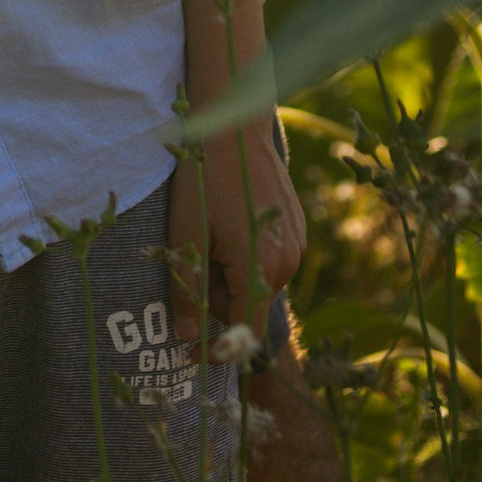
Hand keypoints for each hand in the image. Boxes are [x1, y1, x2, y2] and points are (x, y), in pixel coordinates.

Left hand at [166, 126, 304, 352]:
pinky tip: (229, 219)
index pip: (243, 330)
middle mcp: (287, 262)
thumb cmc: (205, 178)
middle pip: (246, 304)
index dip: (215, 349)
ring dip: (229, 272)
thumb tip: (187, 337)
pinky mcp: (296, 228)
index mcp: (261, 267)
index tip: (187, 356)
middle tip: (192, 255)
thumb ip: (186, 290)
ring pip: (256, 281)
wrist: (235, 126)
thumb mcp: (185, 234)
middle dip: (216, 295)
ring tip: (210, 230)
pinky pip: (267, 258)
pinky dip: (245, 253)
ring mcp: (296, 244)